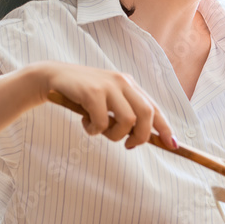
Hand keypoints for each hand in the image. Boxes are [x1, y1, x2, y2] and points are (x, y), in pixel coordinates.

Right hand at [33, 62, 174, 149]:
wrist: (52, 78)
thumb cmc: (82, 95)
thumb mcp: (108, 101)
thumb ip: (124, 113)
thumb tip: (141, 138)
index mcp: (130, 85)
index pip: (154, 108)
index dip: (165, 127)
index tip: (172, 145)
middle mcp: (123, 82)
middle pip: (146, 114)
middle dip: (141, 136)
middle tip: (128, 145)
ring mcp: (108, 86)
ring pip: (127, 121)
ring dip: (114, 135)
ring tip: (100, 131)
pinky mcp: (92, 92)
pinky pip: (102, 122)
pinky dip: (95, 130)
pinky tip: (86, 123)